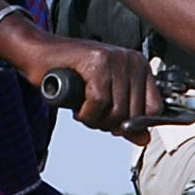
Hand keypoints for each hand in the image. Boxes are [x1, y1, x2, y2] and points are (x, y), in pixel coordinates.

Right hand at [25, 33, 160, 136]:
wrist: (40, 55)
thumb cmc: (72, 76)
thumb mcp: (105, 100)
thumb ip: (127, 120)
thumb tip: (144, 140)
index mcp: (140, 66)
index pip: (154, 109)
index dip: (133, 124)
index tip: (113, 122)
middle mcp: (132, 60)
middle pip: (135, 114)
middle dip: (110, 124)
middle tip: (92, 115)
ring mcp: (116, 59)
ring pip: (117, 111)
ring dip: (96, 120)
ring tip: (84, 110)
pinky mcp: (98, 62)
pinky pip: (99, 103)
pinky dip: (86, 113)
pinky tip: (78, 107)